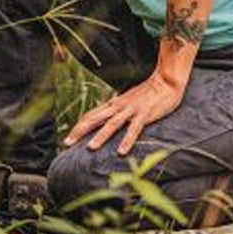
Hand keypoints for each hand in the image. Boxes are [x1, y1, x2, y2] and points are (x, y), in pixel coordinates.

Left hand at [63, 71, 184, 155]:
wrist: (166, 81)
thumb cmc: (148, 94)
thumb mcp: (128, 101)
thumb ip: (117, 110)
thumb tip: (105, 120)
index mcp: (113, 104)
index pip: (91, 115)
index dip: (78, 126)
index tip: (68, 138)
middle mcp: (118, 106)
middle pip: (94, 119)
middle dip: (80, 131)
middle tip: (66, 143)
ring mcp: (131, 110)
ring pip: (111, 124)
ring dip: (100, 136)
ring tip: (90, 148)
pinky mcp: (144, 115)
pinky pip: (134, 129)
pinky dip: (127, 140)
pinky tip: (121, 152)